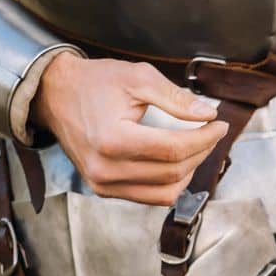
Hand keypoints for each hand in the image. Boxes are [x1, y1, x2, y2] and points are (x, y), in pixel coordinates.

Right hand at [31, 51, 228, 206]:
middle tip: (211, 131)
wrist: (55, 96)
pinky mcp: (104, 191)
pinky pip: (149, 197)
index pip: (173, 149)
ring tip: (196, 147)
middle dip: (201, 152)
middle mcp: (106, 169)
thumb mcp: (136, 77)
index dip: (204, 138)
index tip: (219, 124)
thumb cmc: (94, 83)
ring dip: (188, 171)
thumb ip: (175, 97)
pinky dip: (169, 182)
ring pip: (165, 193)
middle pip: (173, 172)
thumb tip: (208, 114)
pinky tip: (177, 161)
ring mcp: (103, 184)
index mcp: (112, 140)